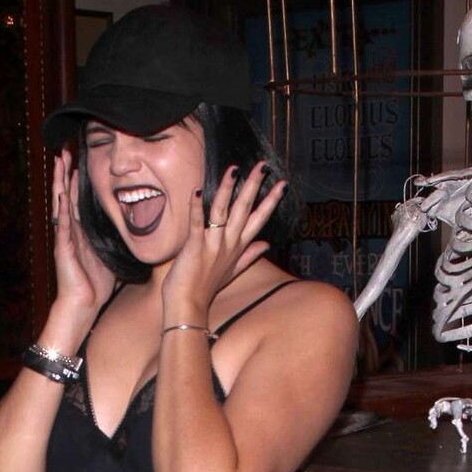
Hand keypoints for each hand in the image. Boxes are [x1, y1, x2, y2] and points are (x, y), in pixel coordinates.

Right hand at [50, 149, 114, 328]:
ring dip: (60, 182)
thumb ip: (120, 242)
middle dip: (67, 173)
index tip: (81, 161)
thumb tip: (141, 233)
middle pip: (67, 194)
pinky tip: (62, 192)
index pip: (80, 200)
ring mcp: (65, 237)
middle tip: (66, 151)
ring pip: (61, 202)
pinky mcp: (63, 248)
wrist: (83, 305)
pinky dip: (62, 207)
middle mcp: (71, 230)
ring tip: (59, 161)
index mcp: (83, 232)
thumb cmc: (97, 285)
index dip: (80, 181)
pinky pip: (62, 223)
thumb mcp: (113, 256)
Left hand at [161, 161, 287, 323]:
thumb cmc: (207, 288)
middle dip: (254, 186)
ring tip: (234, 170)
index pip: (259, 219)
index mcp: (238, 246)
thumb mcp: (233, 271)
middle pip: (245, 209)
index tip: (283, 184)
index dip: (271, 201)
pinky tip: (197, 190)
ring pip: (223, 211)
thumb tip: (266, 244)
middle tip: (262, 165)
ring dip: (229, 190)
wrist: (189, 306)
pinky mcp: (195, 247)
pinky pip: (197, 223)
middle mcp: (228, 243)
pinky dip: (196, 207)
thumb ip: (250, 255)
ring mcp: (213, 245)